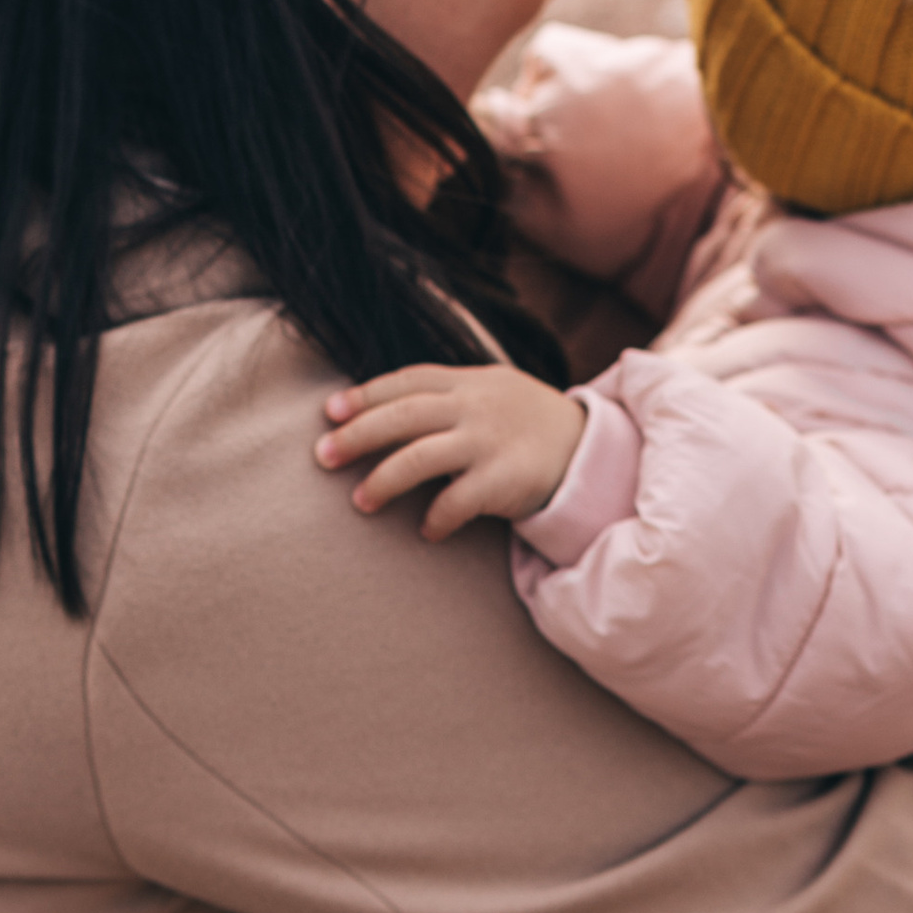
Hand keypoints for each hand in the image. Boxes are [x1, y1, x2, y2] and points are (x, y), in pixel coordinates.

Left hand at [318, 362, 586, 540]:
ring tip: (361, 501)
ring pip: (419, 457)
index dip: (366, 395)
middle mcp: (475, 406)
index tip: (330, 412)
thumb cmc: (525, 424)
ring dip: (383, 480)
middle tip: (323, 457)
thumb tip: (379, 411)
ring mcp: (490, 441)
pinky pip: (457, 501)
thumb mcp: (491, 393)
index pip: (407, 381)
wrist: (590, 451)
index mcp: (468, 382)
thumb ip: (446, 396)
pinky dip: (436, 518)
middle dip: (357, 435)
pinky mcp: (505, 478)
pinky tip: (426, 532)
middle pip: (402, 416)